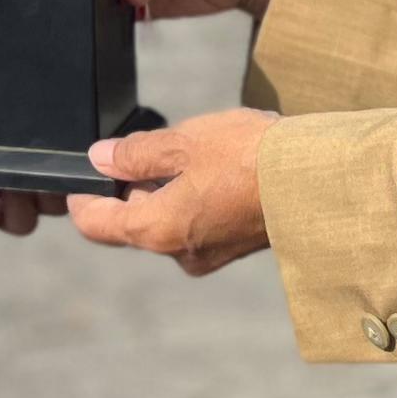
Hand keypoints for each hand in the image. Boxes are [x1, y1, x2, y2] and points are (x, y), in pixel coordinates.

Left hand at [0, 83, 60, 238]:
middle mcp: (14, 183)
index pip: (61, 169)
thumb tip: (22, 91)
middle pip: (52, 202)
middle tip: (33, 175)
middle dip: (47, 192)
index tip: (58, 160)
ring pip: (23, 221)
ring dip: (16, 207)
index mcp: (22, 154)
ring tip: (0, 186)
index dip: (66, 172)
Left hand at [69, 108, 276, 274]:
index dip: (81, 199)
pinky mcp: (235, 247)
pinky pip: (199, 224)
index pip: (97, 225)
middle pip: (134, 223)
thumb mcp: (182, 142)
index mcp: (156, 230)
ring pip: (168, 222)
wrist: (316, 181)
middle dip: (131, 187)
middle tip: (139, 149)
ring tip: (187, 152)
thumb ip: (135, 154)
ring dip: (167, 190)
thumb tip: (100, 159)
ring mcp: (209, 255)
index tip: (80, 176)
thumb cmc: (248, 158)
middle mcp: (178, 253)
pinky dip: (195, 198)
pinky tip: (216, 168)